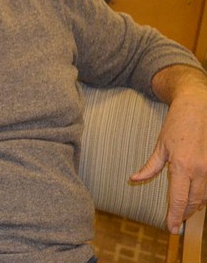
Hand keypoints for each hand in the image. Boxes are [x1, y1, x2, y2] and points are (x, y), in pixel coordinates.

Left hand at [131, 71, 206, 232]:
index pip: (179, 199)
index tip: (171, 228)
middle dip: (185, 214)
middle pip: (195, 202)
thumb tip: (134, 179)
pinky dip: (204, 194)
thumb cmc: (177, 124)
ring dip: (196, 206)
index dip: (175, 216)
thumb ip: (150, 167)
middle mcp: (200, 170)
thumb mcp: (160, 145)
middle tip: (176, 221)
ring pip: (206, 196)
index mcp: (182, 166)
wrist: (198, 107)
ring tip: (185, 210)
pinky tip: (197, 196)